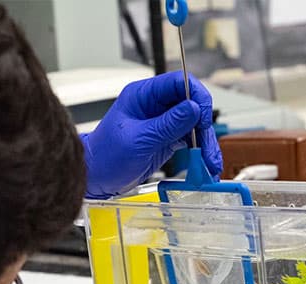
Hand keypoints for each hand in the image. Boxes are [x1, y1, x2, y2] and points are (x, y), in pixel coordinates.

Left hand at [80, 71, 222, 199]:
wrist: (95, 177)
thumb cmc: (105, 156)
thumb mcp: (139, 140)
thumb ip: (168, 124)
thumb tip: (193, 108)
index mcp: (143, 95)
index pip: (179, 83)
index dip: (196, 97)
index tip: (202, 117)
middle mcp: (155, 105)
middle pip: (191, 104)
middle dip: (203, 126)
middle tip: (208, 148)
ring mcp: (161, 122)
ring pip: (193, 124)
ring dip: (204, 143)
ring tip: (210, 163)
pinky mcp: (166, 138)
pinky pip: (189, 139)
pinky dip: (199, 152)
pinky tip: (205, 164)